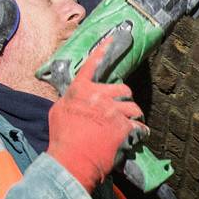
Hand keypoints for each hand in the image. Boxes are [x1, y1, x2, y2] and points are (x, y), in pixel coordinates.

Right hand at [47, 25, 147, 190]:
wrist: (71, 161)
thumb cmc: (62, 139)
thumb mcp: (58, 113)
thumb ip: (71, 100)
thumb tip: (77, 98)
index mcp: (80, 90)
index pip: (91, 65)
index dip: (103, 50)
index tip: (113, 37)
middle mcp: (98, 96)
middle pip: (123, 89)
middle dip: (125, 99)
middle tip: (122, 111)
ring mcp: (113, 111)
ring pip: (134, 108)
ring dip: (133, 117)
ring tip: (130, 126)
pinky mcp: (124, 127)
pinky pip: (139, 127)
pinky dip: (140, 134)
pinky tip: (136, 139)